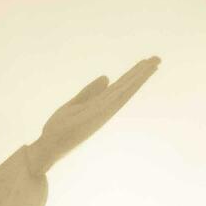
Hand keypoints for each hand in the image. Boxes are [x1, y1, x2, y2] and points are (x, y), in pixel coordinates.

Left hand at [28, 56, 160, 173]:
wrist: (47, 147)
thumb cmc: (59, 130)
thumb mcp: (74, 105)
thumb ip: (89, 92)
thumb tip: (107, 77)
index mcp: (99, 106)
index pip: (119, 87)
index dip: (132, 76)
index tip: (146, 63)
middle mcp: (104, 109)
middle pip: (125, 87)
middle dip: (141, 73)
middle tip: (158, 58)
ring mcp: (101, 113)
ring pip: (123, 91)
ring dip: (138, 77)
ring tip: (154, 62)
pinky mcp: (95, 116)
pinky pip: (113, 100)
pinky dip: (125, 89)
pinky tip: (135, 79)